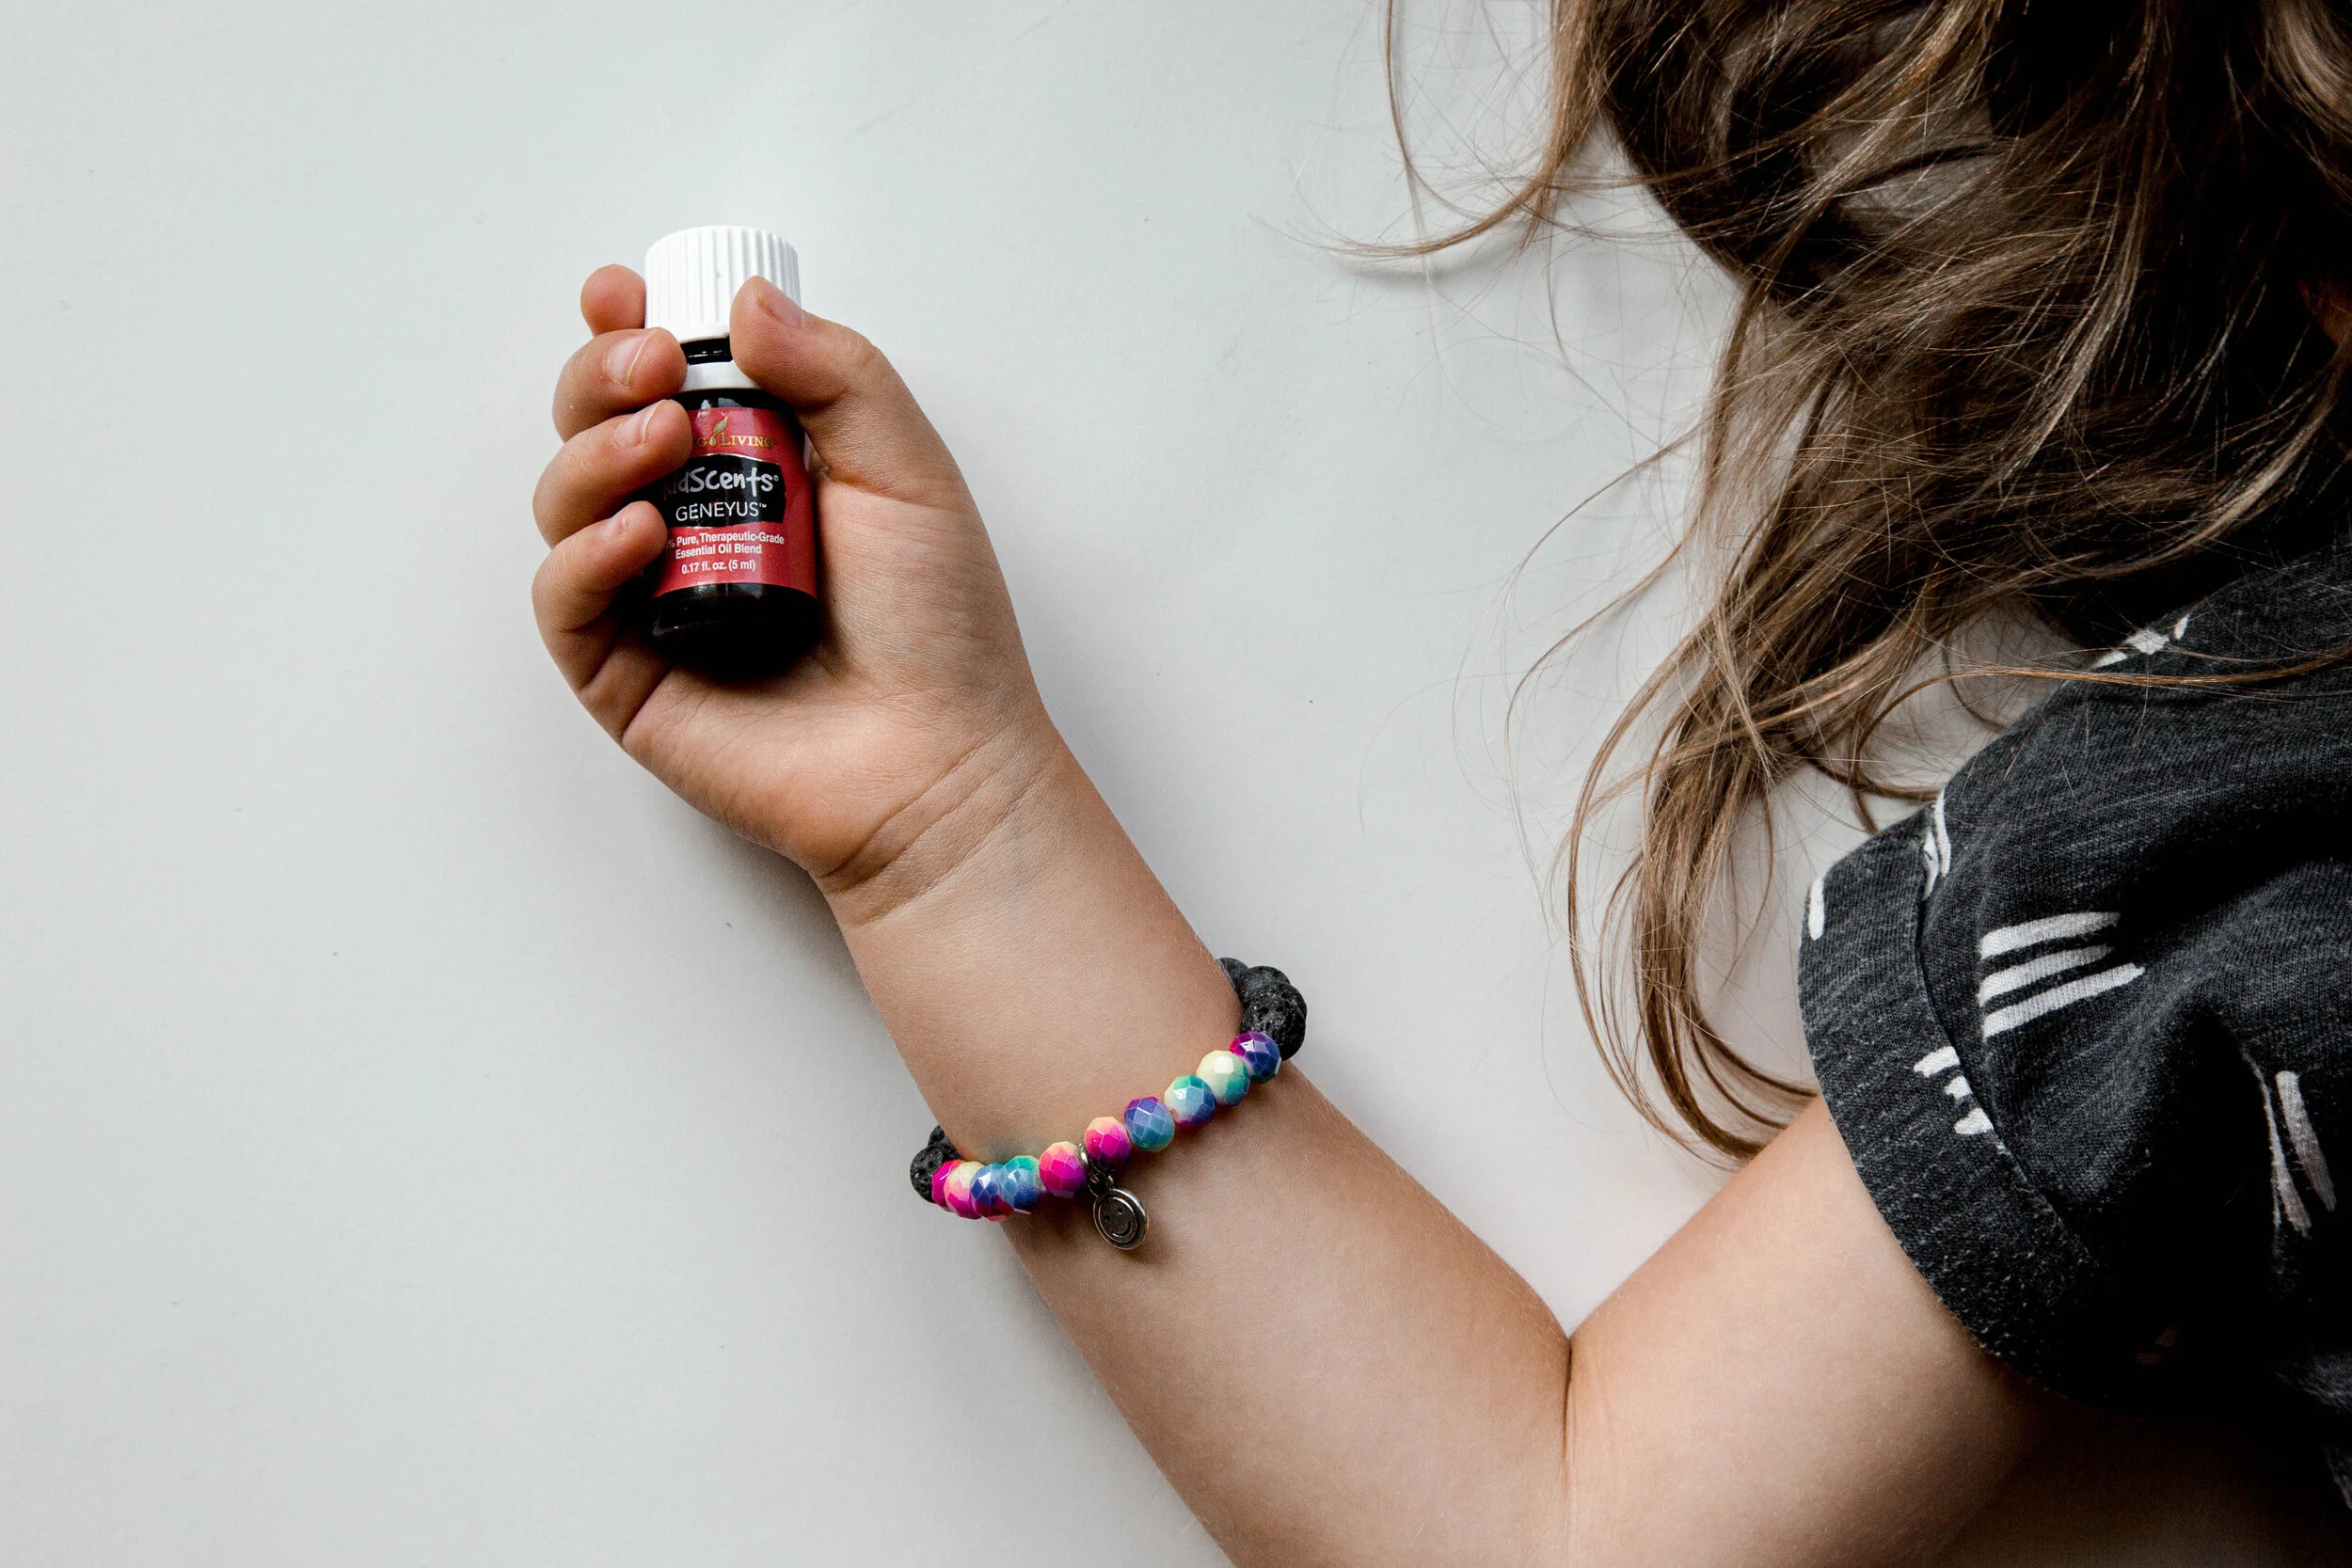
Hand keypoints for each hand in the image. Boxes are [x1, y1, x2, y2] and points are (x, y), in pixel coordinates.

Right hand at [531, 266, 1064, 920]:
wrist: (940, 760)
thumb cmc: (937, 629)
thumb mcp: (908, 469)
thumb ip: (838, 375)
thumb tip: (749, 301)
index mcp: (755, 466)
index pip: (663, 379)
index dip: (628, 328)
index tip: (626, 295)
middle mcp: (692, 524)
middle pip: (595, 424)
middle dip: (601, 377)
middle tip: (654, 369)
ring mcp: (651, 599)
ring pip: (564, 500)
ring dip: (595, 451)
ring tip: (662, 444)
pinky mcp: (625, 674)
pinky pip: (563, 600)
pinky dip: (582, 555)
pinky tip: (638, 534)